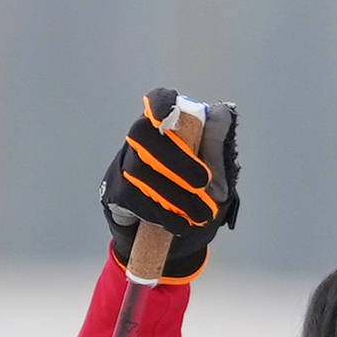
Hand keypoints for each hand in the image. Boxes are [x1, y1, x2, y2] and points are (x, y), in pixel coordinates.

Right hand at [100, 91, 238, 278]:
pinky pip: (133, 197)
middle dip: (174, 158)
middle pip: (142, 133)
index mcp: (168, 125)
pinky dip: (161, 212)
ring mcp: (123, 165)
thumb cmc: (196, 193)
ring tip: (202, 213)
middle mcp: (140, 140)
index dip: (159, 103)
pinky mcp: (115, 192)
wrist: (172, 236)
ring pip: (139, 169)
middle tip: (203, 182)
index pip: (157, 100)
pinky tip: (180, 223)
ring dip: (174, 193)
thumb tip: (222, 128)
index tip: (164, 114)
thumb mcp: (215, 173)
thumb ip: (217, 150)